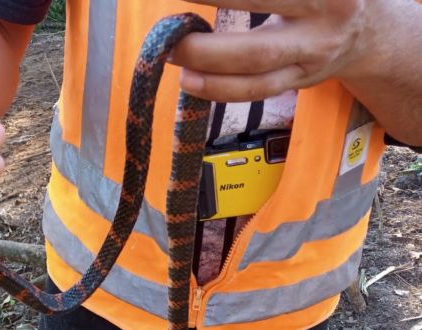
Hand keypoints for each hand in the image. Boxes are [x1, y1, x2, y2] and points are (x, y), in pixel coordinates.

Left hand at [171, 0, 374, 101]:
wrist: (371, 31)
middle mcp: (324, 25)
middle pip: (257, 48)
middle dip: (207, 46)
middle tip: (172, 35)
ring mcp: (313, 61)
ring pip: (256, 77)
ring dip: (209, 74)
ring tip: (172, 58)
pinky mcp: (299, 82)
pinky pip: (256, 92)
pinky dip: (220, 89)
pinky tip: (192, 80)